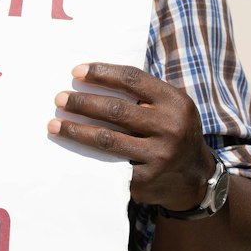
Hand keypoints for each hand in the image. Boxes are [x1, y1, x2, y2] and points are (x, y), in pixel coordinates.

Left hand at [47, 62, 212, 211]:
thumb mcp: (171, 107)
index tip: (75, 72)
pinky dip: (90, 158)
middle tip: (59, 99)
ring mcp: (159, 154)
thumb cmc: (173, 132)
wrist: (196, 177)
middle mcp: (169, 126)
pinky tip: (71, 153)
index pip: (132, 80)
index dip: (102, 73)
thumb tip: (95, 80)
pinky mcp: (147, 178)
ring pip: (107, 139)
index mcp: (174, 101)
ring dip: (76, 130)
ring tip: (54, 124)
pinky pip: (111, 164)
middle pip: (115, 109)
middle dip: (82, 103)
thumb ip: (144, 94)